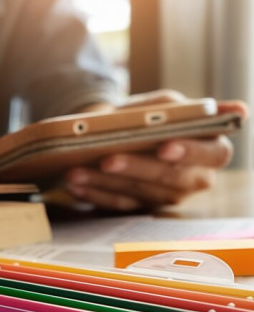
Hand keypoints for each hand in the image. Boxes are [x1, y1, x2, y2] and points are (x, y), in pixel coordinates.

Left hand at [65, 96, 246, 209]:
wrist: (116, 130)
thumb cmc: (148, 116)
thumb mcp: (164, 104)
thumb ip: (185, 108)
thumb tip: (239, 110)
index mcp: (211, 149)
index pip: (213, 154)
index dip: (190, 152)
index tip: (164, 147)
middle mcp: (195, 178)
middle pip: (171, 178)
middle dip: (136, 168)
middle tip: (107, 159)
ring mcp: (167, 196)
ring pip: (140, 193)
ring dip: (105, 182)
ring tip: (76, 171)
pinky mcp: (141, 207)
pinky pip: (117, 204)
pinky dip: (94, 193)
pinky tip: (74, 184)